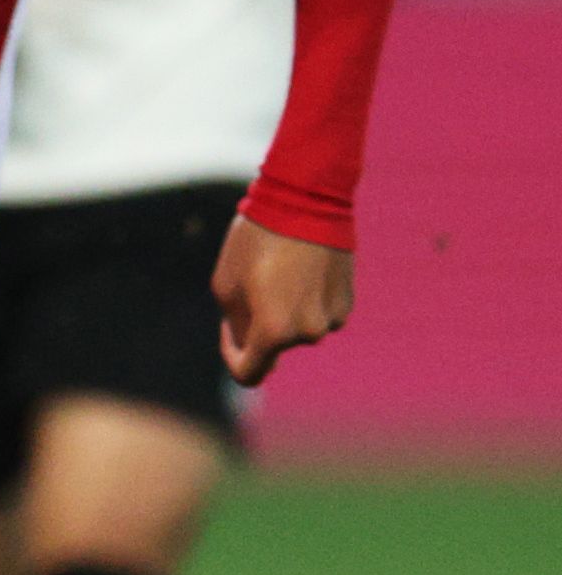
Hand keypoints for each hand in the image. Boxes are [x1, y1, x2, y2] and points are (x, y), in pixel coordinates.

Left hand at [212, 214, 352, 387]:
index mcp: (275, 332)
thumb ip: (236, 325)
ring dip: (285, 313)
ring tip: (277, 273)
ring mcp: (333, 318)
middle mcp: (309, 332)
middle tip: (251, 287)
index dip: (231, 358)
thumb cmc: (256, 241)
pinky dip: (307, 301)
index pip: (249, 373)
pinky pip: (319, 313)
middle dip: (259, 326)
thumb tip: (249, 344)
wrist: (307, 201)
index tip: (228, 332)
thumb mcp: (226, 285)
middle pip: (275, 346)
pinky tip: (301, 270)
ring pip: (299, 330)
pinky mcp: (348, 301)